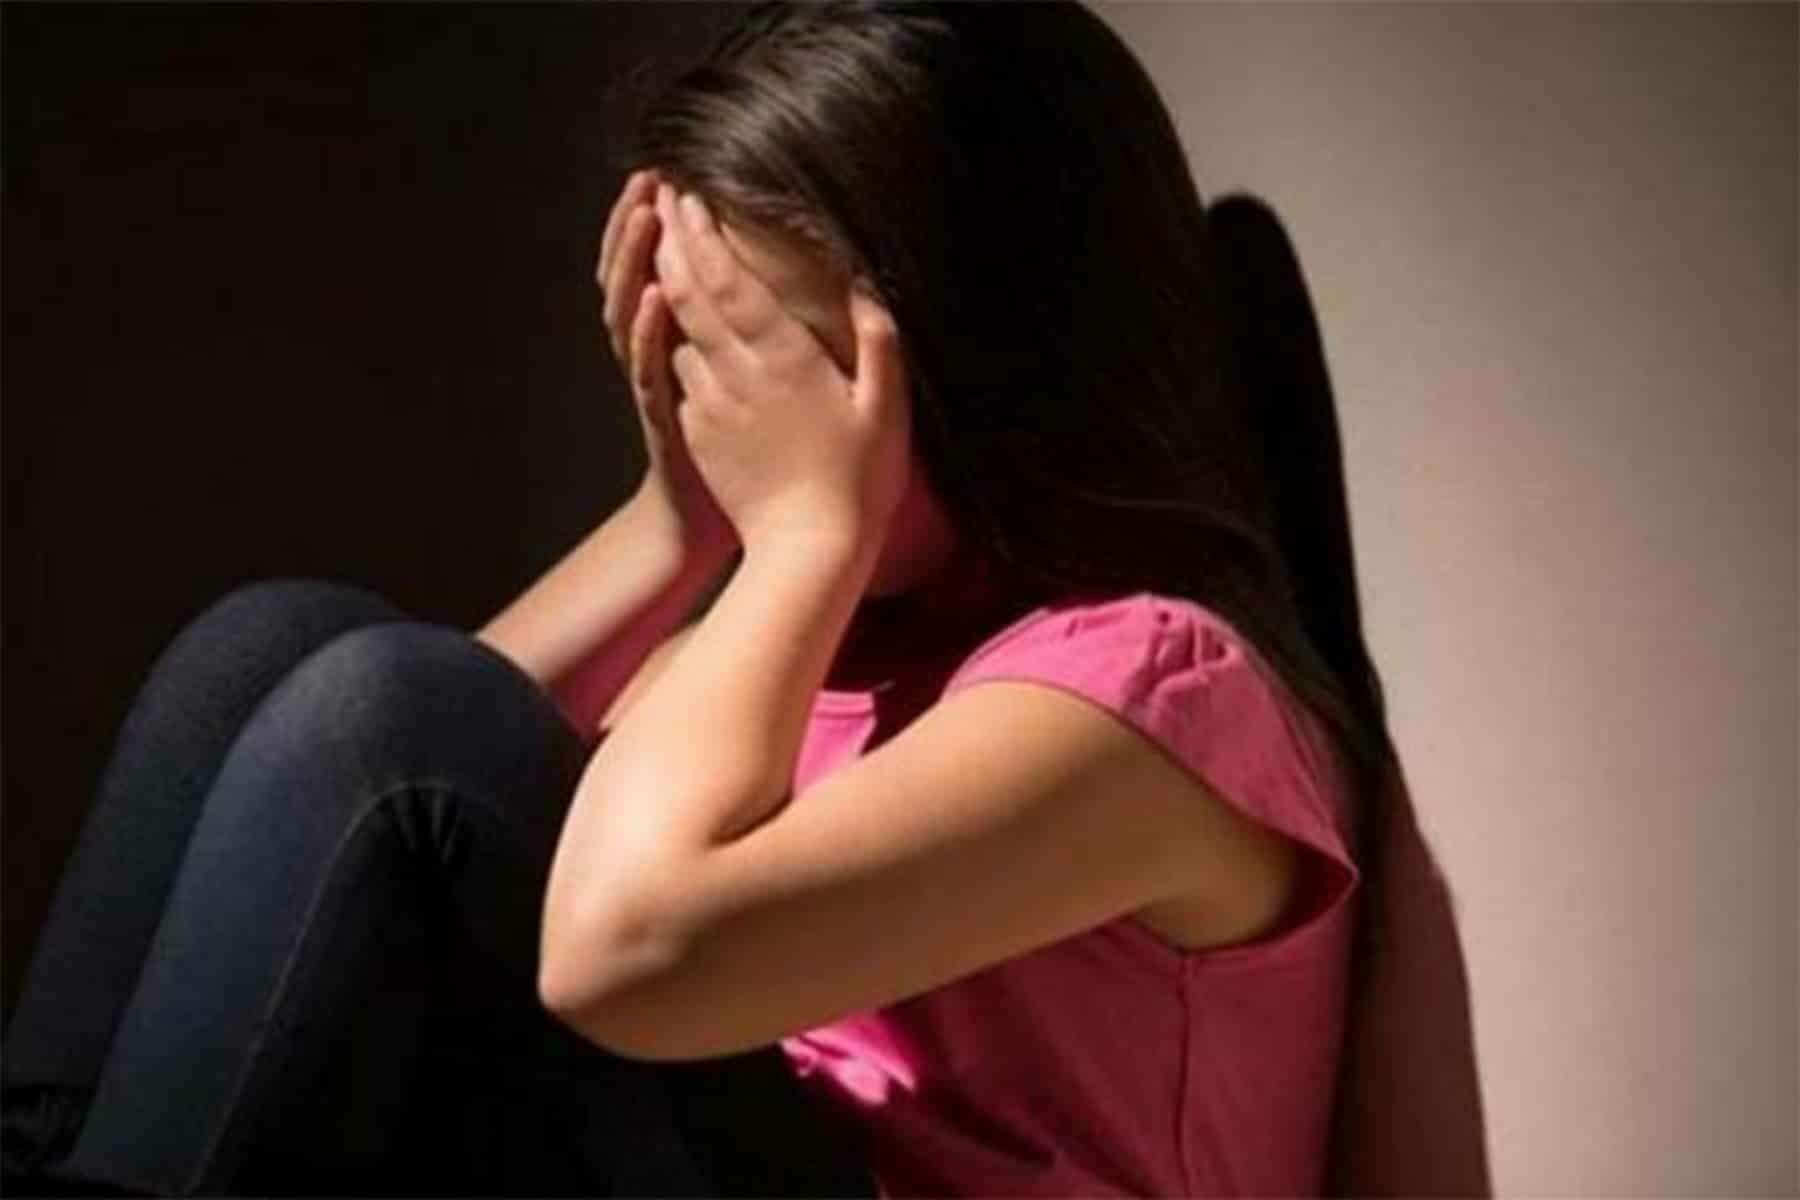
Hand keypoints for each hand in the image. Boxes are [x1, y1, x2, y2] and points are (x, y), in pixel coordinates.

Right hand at [596, 169, 736, 565]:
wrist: (723, 520)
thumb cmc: (752, 449)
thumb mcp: (752, 375)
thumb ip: (760, 326)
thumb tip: (787, 274)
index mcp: (684, 337)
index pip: (666, 266)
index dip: (664, 223)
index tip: (673, 174)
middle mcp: (660, 353)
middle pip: (634, 276)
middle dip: (639, 226)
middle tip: (648, 178)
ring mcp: (657, 382)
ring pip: (630, 312)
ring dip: (636, 264)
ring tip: (647, 218)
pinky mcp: (663, 415)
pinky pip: (648, 368)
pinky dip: (648, 332)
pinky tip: (655, 298)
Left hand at [650, 181, 911, 561]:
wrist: (805, 552)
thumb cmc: (857, 482)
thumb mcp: (885, 409)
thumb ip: (878, 342)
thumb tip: (868, 286)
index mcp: (783, 358)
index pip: (730, 282)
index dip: (704, 236)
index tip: (689, 196)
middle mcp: (737, 373)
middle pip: (690, 295)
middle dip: (673, 242)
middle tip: (663, 200)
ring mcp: (711, 404)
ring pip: (678, 333)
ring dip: (669, 287)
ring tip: (668, 250)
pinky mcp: (699, 433)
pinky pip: (684, 377)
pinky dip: (677, 343)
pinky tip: (682, 330)